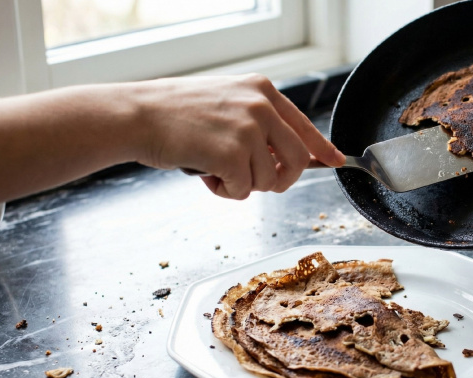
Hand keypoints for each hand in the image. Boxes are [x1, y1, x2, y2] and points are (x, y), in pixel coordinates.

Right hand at [134, 74, 344, 198]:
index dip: (322, 148)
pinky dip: (225, 191)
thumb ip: (257, 122)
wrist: (136, 114)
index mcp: (262, 90)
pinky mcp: (232, 154)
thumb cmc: (174, 113)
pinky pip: (244, 191)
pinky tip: (205, 173)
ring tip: (213, 169)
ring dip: (242, 185)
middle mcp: (261, 106)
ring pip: (268, 180)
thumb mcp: (226, 103)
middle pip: (298, 160)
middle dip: (281, 181)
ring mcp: (248, 129)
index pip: (304, 126)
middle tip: (254, 182)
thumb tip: (287, 154)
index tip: (335, 161)